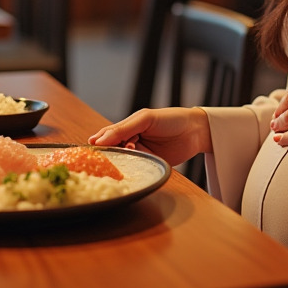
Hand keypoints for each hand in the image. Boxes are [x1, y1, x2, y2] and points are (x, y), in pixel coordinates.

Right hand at [88, 107, 210, 167]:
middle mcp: (132, 139)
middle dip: (108, 152)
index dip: (99, 140)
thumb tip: (101, 139)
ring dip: (120, 160)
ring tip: (125, 155)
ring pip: (123, 159)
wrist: (196, 131)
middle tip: (102, 157)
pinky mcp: (150, 164)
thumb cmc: (171, 119)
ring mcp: (141, 152)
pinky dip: (130, 168)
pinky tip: (128, 167)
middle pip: (113, 148)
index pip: (108, 134)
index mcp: (129, 126)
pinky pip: (136, 168)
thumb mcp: (146, 119)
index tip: (90, 147)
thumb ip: (124, 128)